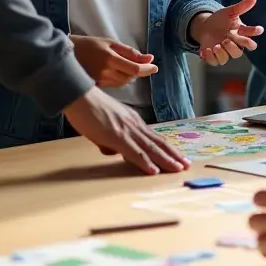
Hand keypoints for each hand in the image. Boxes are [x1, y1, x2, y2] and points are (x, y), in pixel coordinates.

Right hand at [63, 86, 188, 175]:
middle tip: (187, 165)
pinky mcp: (116, 135)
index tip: (178, 157)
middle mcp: (134, 124)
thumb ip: (111, 138)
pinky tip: (154, 170)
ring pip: (151, 148)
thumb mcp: (104, 125)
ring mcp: (126, 130)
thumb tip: (112, 152)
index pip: (154, 137)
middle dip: (173, 155)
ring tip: (178, 169)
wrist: (79, 94)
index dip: (167, 148)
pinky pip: (134, 152)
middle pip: (157, 142)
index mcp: (132, 121)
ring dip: (166, 160)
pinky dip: (145, 162)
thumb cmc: (88, 109)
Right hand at [70, 35, 157, 87]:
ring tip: (125, 66)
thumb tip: (149, 58)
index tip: (155, 67)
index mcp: (110, 59)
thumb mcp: (110, 42)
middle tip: (140, 63)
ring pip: (123, 83)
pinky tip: (116, 72)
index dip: (147, 69)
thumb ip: (130, 52)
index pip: (134, 69)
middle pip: (130, 77)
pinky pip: (114, 86)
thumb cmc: (89, 44)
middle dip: (137, 72)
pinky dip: (119, 80)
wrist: (66, 54)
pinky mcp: (95, 87)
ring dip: (129, 76)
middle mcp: (106, 72)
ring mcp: (100, 81)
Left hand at [190, 0, 262, 65]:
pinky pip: (214, 62)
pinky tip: (207, 49)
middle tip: (226, 40)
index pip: (250, 38)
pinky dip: (210, 57)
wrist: (205, 26)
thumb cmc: (220, 19)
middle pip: (238, 53)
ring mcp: (223, 52)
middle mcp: (233, 45)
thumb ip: (241, 7)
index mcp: (240, 35)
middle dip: (232, 47)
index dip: (254, 33)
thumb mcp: (229, 12)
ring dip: (221, 54)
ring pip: (226, 59)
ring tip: (216, 46)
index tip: (259, 29)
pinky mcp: (214, 56)